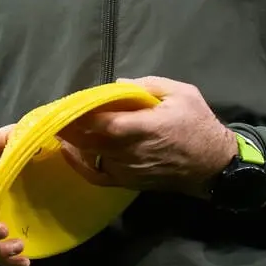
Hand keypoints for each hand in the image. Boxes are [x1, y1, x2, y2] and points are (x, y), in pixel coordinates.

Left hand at [58, 76, 236, 197]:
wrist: (212, 165)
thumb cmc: (199, 125)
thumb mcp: (182, 94)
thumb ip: (149, 85)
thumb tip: (117, 84)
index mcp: (145, 127)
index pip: (104, 122)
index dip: (81, 113)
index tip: (66, 101)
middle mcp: (131, 151)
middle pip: (89, 140)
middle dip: (68, 125)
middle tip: (52, 111)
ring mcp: (127, 169)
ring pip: (90, 155)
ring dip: (72, 141)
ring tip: (58, 124)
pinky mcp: (127, 182)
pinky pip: (96, 175)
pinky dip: (79, 164)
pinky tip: (69, 151)